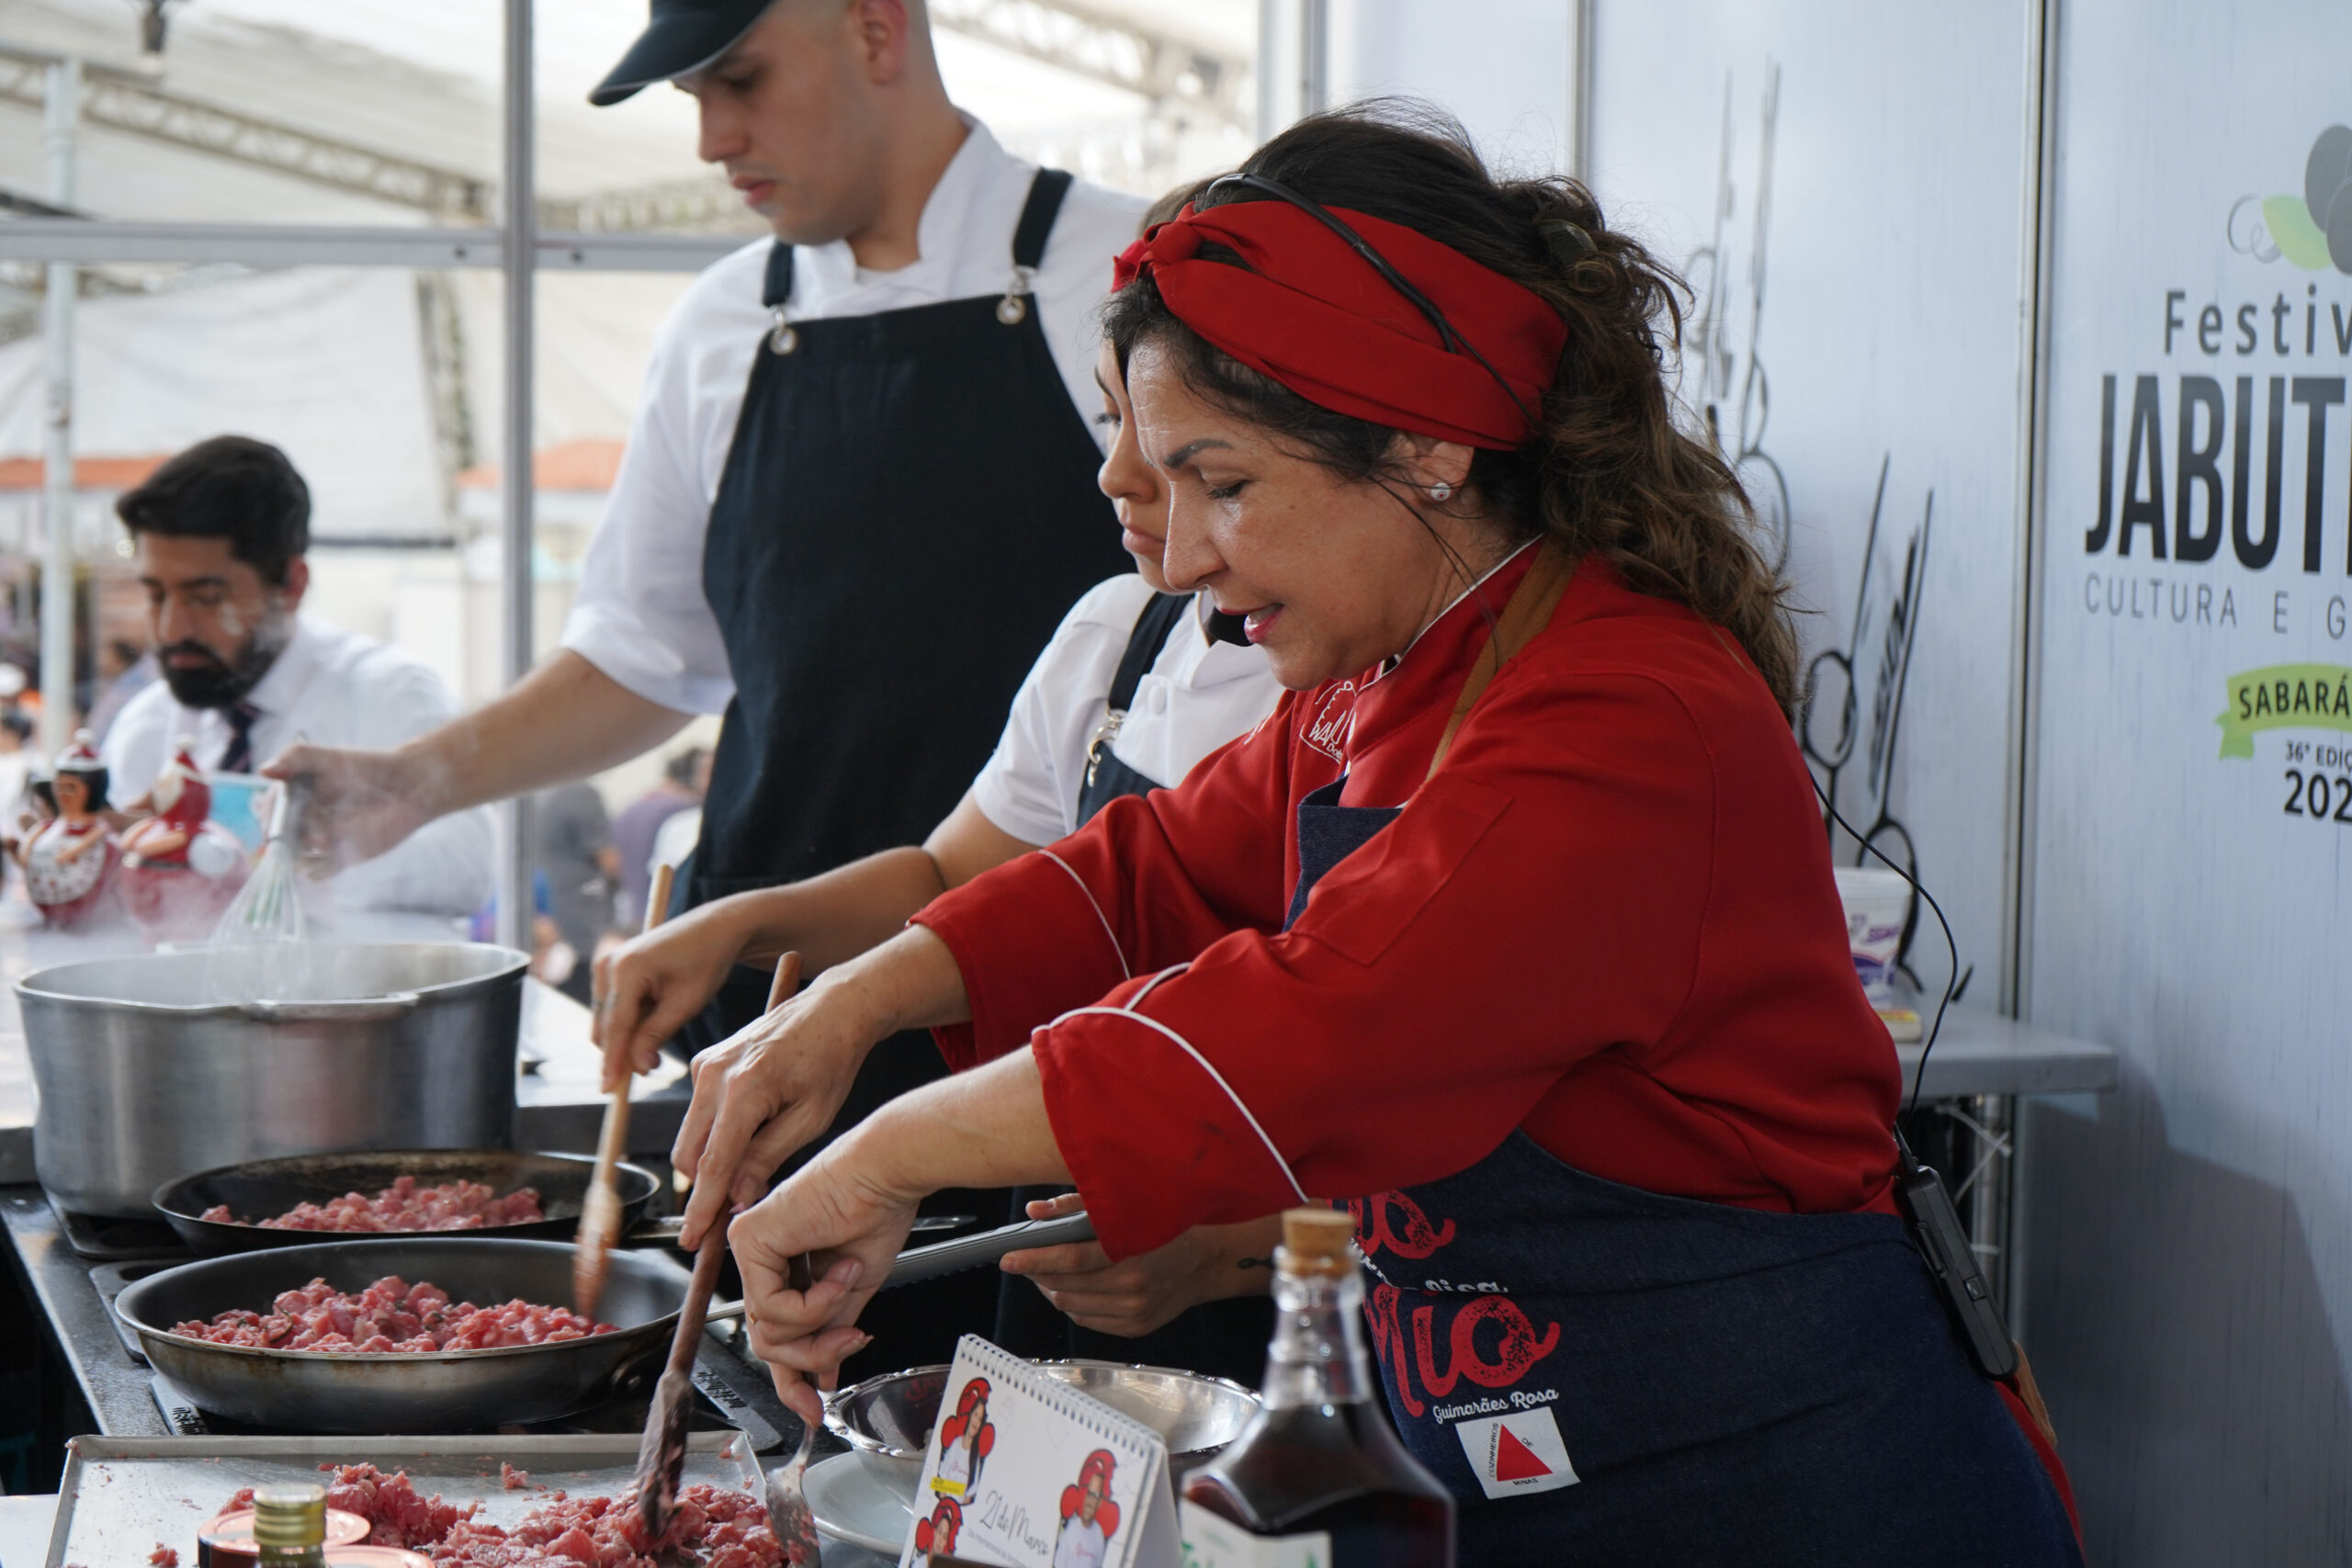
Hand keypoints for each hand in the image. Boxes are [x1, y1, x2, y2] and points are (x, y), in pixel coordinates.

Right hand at [262, 743, 433, 872]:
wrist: (409, 786)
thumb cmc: (369, 765)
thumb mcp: (331, 757)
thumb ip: (297, 757)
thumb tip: (263, 770)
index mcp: (293, 796)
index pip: (270, 811)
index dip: (271, 817)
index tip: (279, 818)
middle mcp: (302, 819)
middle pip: (282, 838)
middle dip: (289, 838)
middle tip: (311, 830)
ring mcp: (319, 840)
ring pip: (297, 857)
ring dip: (303, 855)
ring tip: (325, 839)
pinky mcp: (338, 857)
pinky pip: (319, 872)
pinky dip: (318, 871)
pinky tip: (332, 858)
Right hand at [592, 897, 758, 1090]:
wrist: (714, 928)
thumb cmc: (706, 962)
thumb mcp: (687, 1003)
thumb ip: (657, 1035)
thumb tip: (637, 1069)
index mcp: (627, 969)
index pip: (615, 1027)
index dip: (612, 1062)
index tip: (608, 1092)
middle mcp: (608, 964)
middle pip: (605, 1027)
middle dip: (623, 1050)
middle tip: (654, 1067)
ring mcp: (605, 965)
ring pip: (607, 1020)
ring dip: (628, 1035)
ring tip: (666, 1025)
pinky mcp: (609, 969)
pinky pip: (612, 1008)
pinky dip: (630, 1021)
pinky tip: (657, 1012)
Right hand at [671, 971, 889, 1248]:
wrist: (832, 1009)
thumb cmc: (831, 1059)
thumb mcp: (812, 1118)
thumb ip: (769, 1157)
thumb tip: (738, 1198)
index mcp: (743, 1088)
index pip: (713, 1163)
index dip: (702, 1207)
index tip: (692, 1239)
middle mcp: (714, 1074)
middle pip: (690, 1154)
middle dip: (701, 1190)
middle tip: (720, 1222)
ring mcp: (705, 1065)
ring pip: (690, 1136)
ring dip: (708, 1164)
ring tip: (740, 1184)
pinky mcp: (705, 1062)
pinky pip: (698, 1115)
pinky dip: (713, 1138)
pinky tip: (743, 1147)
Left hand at [729, 1136, 914, 1423]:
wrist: (888, 1173)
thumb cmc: (877, 1209)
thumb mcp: (852, 1290)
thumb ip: (830, 1331)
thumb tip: (824, 1377)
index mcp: (782, 1265)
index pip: (774, 1334)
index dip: (794, 1378)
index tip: (814, 1406)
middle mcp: (758, 1256)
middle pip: (767, 1341)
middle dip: (811, 1356)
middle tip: (850, 1341)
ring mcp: (748, 1246)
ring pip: (768, 1333)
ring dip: (819, 1324)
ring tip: (849, 1286)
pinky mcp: (749, 1239)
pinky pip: (773, 1308)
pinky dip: (814, 1303)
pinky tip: (840, 1272)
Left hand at [998, 1195, 1277, 1338]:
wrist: (1207, 1259)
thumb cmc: (1164, 1223)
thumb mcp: (1124, 1204)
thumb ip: (1075, 1207)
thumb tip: (1035, 1213)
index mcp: (1131, 1250)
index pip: (1070, 1259)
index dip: (1034, 1260)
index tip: (1008, 1258)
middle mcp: (1133, 1286)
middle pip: (1065, 1286)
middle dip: (1038, 1274)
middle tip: (1025, 1260)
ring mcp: (1135, 1311)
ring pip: (1071, 1306)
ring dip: (1053, 1289)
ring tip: (1049, 1272)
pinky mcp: (1135, 1327)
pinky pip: (1087, 1320)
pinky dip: (1073, 1303)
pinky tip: (1074, 1286)